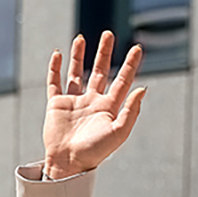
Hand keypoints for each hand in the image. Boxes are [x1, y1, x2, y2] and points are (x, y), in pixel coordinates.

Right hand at [42, 32, 145, 178]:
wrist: (69, 162)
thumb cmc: (96, 151)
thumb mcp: (118, 132)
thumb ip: (131, 111)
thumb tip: (143, 89)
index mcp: (109, 108)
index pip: (122, 80)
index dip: (130, 64)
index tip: (137, 48)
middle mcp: (93, 101)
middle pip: (100, 71)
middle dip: (104, 53)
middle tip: (108, 34)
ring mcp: (74, 101)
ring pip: (77, 72)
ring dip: (79, 56)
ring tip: (82, 39)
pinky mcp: (56, 104)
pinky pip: (55, 82)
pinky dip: (55, 68)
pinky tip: (57, 54)